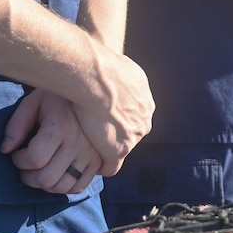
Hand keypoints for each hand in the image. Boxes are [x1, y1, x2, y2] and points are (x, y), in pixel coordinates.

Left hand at [1, 88, 100, 194]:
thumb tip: (5, 150)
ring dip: (44, 185)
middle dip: (27, 177)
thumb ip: (16, 125)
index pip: (34, 159)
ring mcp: (91, 154)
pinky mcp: (99, 162)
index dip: (18, 161)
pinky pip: (79, 187)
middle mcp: (77, 142)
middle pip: (46, 178)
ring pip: (62, 187)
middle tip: (25, 166)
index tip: (16, 153)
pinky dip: (63, 187)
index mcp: (60, 126)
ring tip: (39, 171)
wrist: (90, 92)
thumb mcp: (32, 103)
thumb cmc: (55, 98)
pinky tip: (56, 175)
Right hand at [70, 47, 154, 176]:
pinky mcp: (118, 151)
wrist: (100, 78)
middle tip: (97, 133)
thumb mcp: (124, 65)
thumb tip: (118, 66)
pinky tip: (87, 161)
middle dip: (117, 134)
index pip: (134, 115)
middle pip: (132, 133)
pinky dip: (101, 165)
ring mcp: (132, 137)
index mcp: (145, 100)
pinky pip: (111, 166)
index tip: (106, 117)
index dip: (119, 117)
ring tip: (88, 148)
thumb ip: (124, 72)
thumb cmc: (105, 66)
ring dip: (106, 149)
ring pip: (121, 149)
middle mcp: (144, 120)